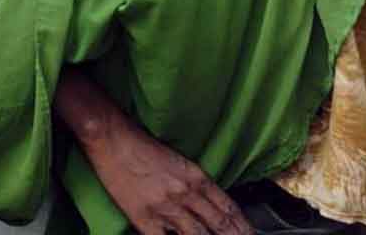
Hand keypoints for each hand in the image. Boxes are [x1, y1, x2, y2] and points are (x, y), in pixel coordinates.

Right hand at [80, 104, 251, 234]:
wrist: (115, 140)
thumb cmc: (144, 147)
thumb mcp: (180, 161)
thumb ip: (196, 182)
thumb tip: (210, 203)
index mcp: (196, 177)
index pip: (227, 206)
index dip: (241, 224)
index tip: (250, 232)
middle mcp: (186, 194)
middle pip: (217, 223)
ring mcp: (166, 208)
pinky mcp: (143, 219)